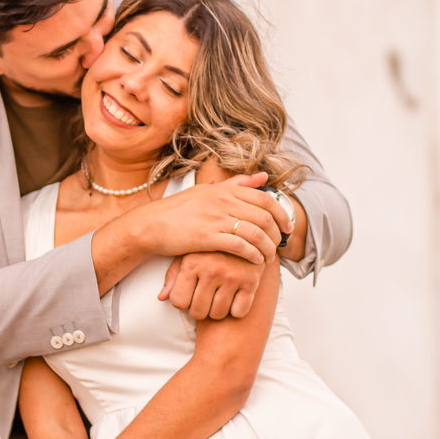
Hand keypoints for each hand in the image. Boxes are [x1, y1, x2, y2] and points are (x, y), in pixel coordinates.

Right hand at [144, 173, 284, 265]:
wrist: (152, 225)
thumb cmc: (180, 210)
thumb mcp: (208, 190)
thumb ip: (237, 184)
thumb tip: (263, 176)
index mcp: (226, 189)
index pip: (266, 198)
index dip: (282, 214)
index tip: (287, 227)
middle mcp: (223, 201)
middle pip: (265, 216)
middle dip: (278, 233)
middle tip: (280, 244)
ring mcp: (216, 218)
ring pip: (256, 233)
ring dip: (268, 247)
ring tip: (269, 257)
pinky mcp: (208, 237)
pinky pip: (241, 246)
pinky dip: (253, 255)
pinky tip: (255, 261)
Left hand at [159, 251, 264, 319]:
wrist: (243, 231)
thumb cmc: (208, 247)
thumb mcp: (187, 254)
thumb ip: (173, 275)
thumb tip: (161, 298)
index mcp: (192, 263)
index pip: (179, 302)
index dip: (182, 302)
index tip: (188, 295)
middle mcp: (212, 270)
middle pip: (197, 312)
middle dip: (199, 310)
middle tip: (204, 299)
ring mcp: (233, 276)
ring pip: (218, 314)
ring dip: (216, 311)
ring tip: (217, 297)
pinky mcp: (251, 281)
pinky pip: (239, 312)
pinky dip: (236, 310)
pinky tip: (234, 297)